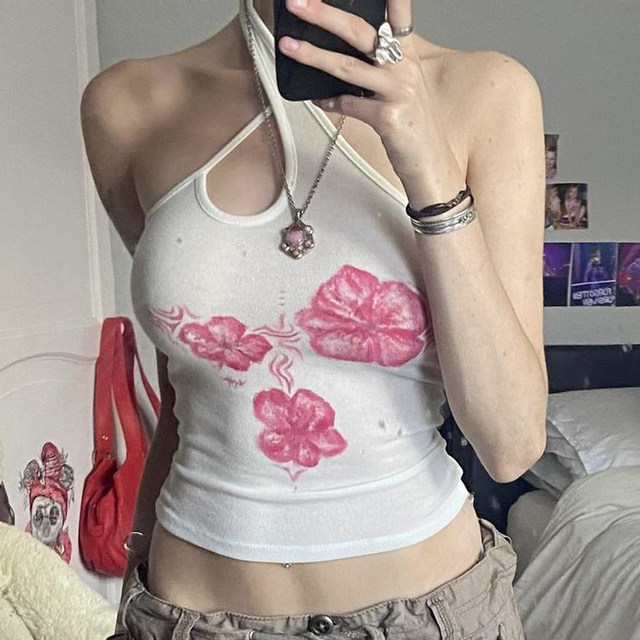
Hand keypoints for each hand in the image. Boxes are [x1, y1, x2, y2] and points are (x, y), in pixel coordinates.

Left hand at [277, 0, 454, 180]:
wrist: (430, 161)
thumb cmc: (413, 123)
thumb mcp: (402, 86)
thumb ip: (379, 66)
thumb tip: (338, 54)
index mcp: (408, 54)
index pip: (399, 13)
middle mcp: (405, 68)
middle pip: (361, 32)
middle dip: (325, 14)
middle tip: (298, 2)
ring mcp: (397, 92)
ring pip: (347, 67)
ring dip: (313, 55)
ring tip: (288, 46)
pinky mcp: (387, 118)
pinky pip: (347, 105)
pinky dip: (328, 102)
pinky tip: (316, 100)